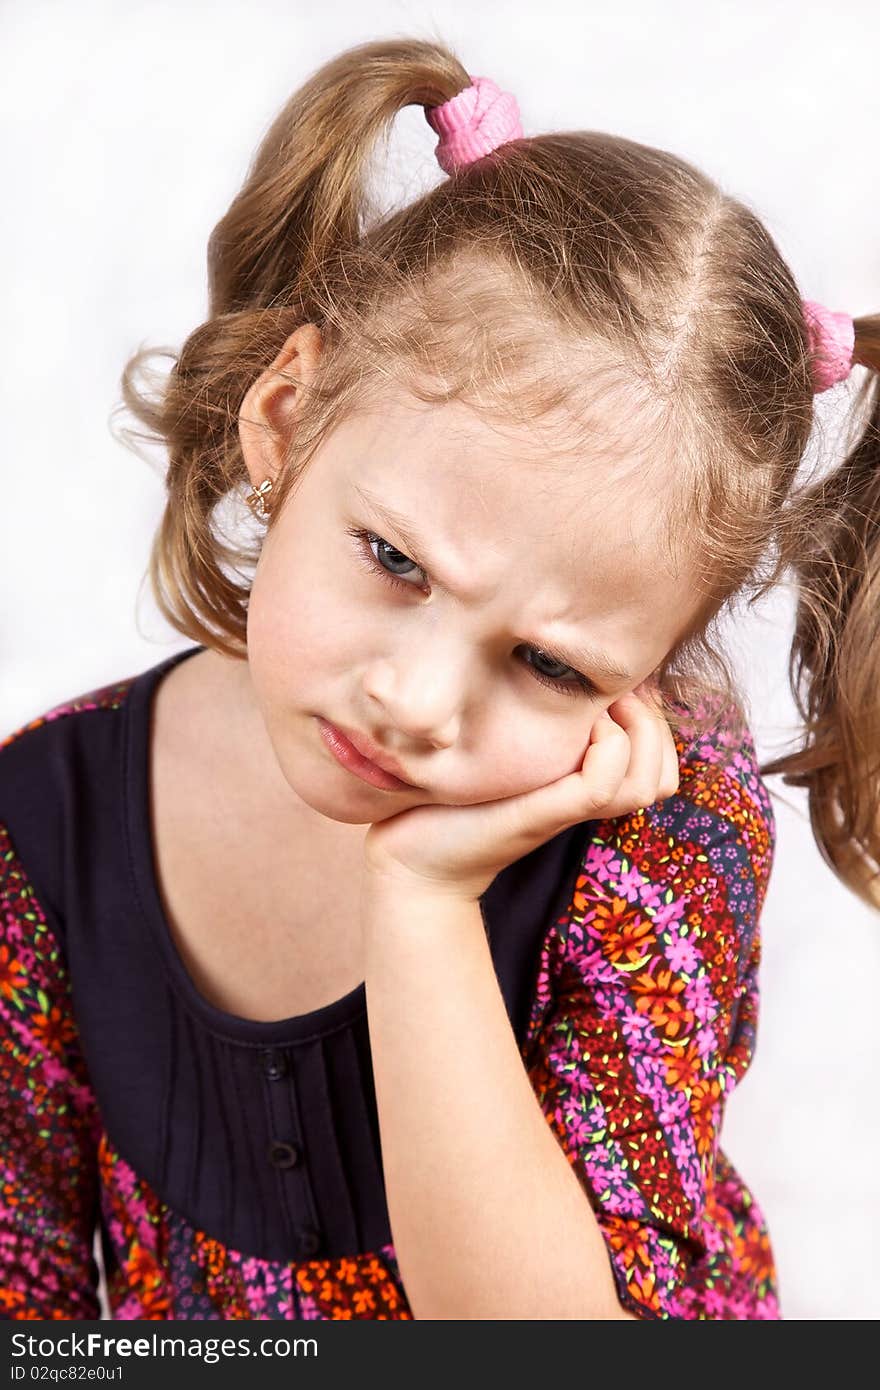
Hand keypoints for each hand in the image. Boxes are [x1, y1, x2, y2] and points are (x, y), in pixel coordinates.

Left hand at [362, 680, 680, 900]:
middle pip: (663, 774)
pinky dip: (606, 747)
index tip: (618, 683)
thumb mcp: (500, 745)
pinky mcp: (542, 813)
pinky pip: (603, 784)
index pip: (660, 761)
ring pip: (649, 782)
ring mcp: (567, 808)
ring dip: (640, 733)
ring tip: (601, 709)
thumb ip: (532, 716)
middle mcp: (583, 799)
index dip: (655, 717)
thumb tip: (554, 663)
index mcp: (580, 784)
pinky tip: (577, 726)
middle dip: (655, 721)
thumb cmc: (447, 797)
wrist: (411, 859)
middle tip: (615, 692)